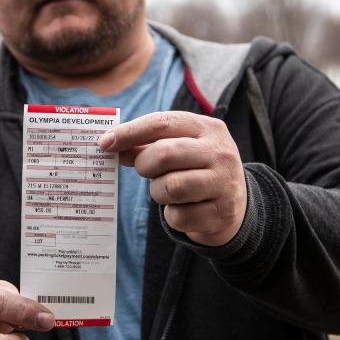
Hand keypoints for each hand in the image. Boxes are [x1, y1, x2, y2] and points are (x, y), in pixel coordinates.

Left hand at [98, 111, 246, 246]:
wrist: (234, 207)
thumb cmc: (196, 170)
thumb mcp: (180, 149)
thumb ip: (147, 144)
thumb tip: (109, 143)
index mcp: (208, 128)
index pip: (162, 122)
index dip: (130, 132)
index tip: (104, 143)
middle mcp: (220, 152)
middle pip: (164, 153)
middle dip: (144, 165)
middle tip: (145, 171)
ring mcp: (224, 183)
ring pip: (170, 187)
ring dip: (158, 192)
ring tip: (167, 190)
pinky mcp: (221, 214)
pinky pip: (178, 216)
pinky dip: (172, 215)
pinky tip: (183, 209)